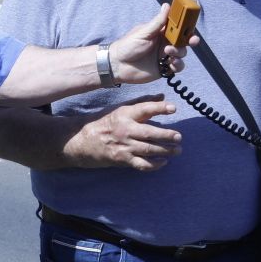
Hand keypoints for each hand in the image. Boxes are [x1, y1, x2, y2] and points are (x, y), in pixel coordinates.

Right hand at [67, 95, 182, 170]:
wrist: (81, 141)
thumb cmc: (103, 123)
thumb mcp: (120, 109)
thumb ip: (142, 103)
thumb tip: (162, 96)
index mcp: (124, 114)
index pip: (145, 109)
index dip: (160, 108)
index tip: (173, 108)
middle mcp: (125, 130)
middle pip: (151, 133)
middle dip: (168, 136)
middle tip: (179, 137)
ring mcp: (124, 146)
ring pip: (149, 150)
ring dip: (166, 151)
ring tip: (177, 150)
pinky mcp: (122, 159)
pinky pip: (142, 164)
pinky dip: (155, 165)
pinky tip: (163, 162)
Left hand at [108, 4, 191, 83]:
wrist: (117, 65)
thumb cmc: (127, 46)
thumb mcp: (143, 32)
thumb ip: (157, 22)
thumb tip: (166, 5)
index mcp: (160, 32)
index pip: (177, 27)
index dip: (186, 26)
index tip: (191, 25)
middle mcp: (164, 43)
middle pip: (183, 40)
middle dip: (190, 39)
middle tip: (193, 40)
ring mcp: (165, 55)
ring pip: (182, 53)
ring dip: (179, 52)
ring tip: (168, 51)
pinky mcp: (164, 68)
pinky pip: (178, 66)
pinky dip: (178, 64)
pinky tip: (171, 63)